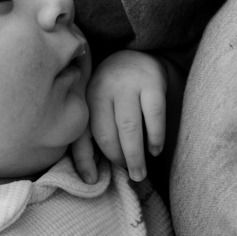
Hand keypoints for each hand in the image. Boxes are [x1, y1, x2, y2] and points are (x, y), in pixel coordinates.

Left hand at [87, 51, 168, 180]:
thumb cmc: (112, 91)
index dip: (84, 161)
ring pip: (129, 128)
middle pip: (106, 134)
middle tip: (128, 174)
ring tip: (140, 173)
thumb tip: (90, 177)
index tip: (92, 181)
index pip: (81, 135)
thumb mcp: (96, 107)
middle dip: (117, 159)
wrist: (136, 54)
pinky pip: (154, 116)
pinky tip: (154, 150)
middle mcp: (103, 89)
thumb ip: (90, 136)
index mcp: (86, 98)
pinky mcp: (152, 83)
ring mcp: (128, 85)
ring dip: (135, 155)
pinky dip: (155, 138)